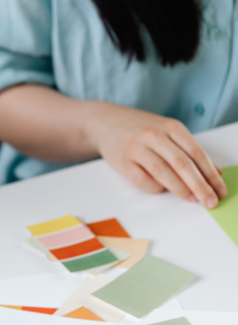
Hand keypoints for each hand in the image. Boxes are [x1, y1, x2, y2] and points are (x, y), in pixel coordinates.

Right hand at [86, 103, 226, 207]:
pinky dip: (156, 188)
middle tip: (210, 201)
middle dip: (200, 186)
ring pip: (163, 173)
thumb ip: (189, 149)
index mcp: (171, 127)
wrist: (104, 122)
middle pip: (182, 165)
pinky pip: (143, 180)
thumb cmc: (140, 129)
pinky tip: (163, 189)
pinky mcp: (123, 162)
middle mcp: (154, 136)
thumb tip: (214, 173)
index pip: (196, 154)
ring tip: (192, 200)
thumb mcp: (167, 131)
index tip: (219, 190)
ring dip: (180, 189)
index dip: (210, 175)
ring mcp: (137, 149)